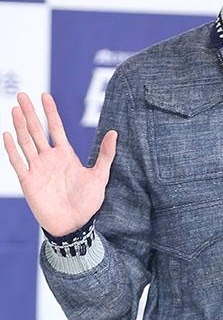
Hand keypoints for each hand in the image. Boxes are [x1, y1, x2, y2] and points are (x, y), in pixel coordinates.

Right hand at [2, 91, 116, 235]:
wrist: (74, 225)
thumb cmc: (87, 203)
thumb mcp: (100, 176)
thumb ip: (106, 155)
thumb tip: (115, 132)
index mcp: (65, 155)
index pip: (55, 128)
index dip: (50, 112)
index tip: (45, 95)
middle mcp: (49, 158)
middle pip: (37, 130)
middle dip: (30, 113)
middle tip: (22, 94)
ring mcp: (37, 168)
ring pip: (26, 142)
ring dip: (20, 125)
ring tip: (15, 108)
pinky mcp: (28, 181)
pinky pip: (18, 161)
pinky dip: (12, 148)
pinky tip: (7, 134)